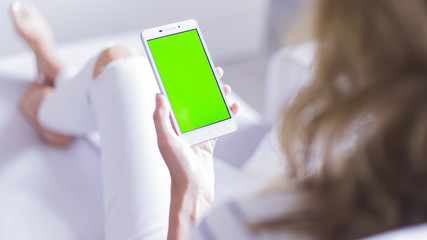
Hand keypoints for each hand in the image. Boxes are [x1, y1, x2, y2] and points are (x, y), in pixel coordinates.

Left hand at [153, 67, 238, 239]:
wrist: (194, 191)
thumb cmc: (177, 168)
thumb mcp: (166, 141)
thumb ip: (160, 118)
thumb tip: (158, 95)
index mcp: (170, 125)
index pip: (175, 98)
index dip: (181, 82)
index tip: (189, 68)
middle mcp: (182, 128)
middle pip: (193, 101)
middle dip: (203, 85)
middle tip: (213, 72)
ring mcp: (196, 134)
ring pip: (207, 110)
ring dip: (216, 98)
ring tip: (225, 87)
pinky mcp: (208, 142)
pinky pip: (218, 124)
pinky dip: (226, 115)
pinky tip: (233, 107)